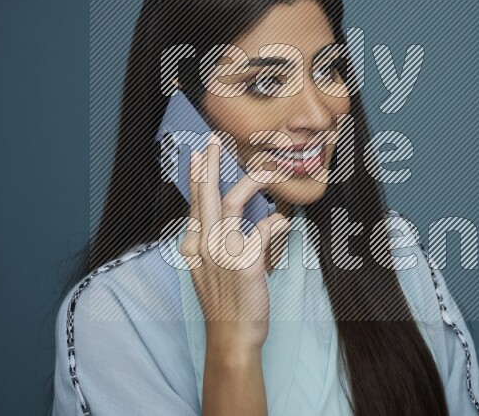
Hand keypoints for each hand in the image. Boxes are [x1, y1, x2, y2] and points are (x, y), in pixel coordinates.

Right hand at [180, 132, 289, 351]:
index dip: (197, 177)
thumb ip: (213, 241)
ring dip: (250, 181)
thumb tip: (229, 216)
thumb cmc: (225, 301)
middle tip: (214, 142)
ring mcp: (224, 255)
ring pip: (232, 204)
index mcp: (194, 247)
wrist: (231, 335)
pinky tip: (284, 221)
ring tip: (266, 170)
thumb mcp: (209, 270)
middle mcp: (205, 247)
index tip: (199, 156)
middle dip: (209, 165)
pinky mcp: (246, 264)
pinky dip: (276, 222)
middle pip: (206, 196)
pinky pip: (263, 230)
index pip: (195, 204)